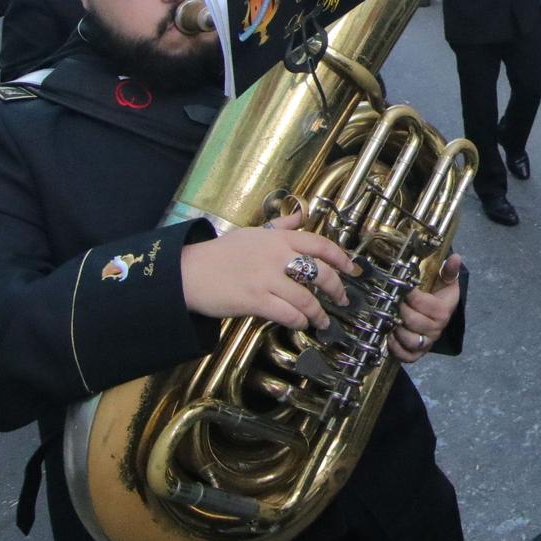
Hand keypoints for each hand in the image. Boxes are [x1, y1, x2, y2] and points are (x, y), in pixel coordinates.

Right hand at [179, 209, 357, 330]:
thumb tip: (300, 216)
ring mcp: (266, 279)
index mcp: (278, 238)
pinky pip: (287, 314)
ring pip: (306, 299)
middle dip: (336, 289)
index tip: (353, 269)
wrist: (188, 272)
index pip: (320, 244)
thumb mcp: (252, 233)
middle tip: (342, 299)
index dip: (341, 258)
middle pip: (320, 273)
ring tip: (322, 320)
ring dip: (318, 313)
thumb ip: (279, 226)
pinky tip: (301, 324)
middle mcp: (276, 256)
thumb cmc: (220, 254)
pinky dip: (299, 321)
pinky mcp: (255, 300)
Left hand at [387, 255, 461, 363]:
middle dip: (399, 310)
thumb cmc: (441, 296)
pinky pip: (408, 357)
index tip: (403, 287)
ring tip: (391, 319)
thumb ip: (449, 271)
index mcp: (443, 310)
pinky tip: (390, 337)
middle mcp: (436, 328)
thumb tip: (455, 257)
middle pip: (413, 321)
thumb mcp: (446, 281)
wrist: (442, 314)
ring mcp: (427, 342)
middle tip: (392, 301)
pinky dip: (397, 349)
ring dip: (397, 330)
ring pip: (410, 340)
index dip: (409, 294)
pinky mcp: (419, 353)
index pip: (423, 303)